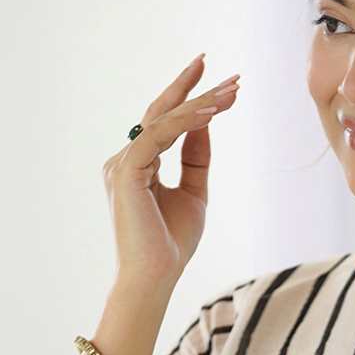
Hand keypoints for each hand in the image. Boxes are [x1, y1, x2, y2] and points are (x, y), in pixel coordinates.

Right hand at [103, 54, 240, 292]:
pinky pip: (158, 136)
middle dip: (196, 90)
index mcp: (138, 164)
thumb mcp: (194, 193)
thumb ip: (195, 158)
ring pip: (162, 121)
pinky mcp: (126, 172)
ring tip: (231, 92)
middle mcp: (126, 160)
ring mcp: (123, 164)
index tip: (214, 76)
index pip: (164, 122)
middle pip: (162, 113)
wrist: (155, 278)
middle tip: (232, 76)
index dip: (187, 96)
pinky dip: (184, 122)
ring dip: (198, 103)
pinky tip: (210, 113)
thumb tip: (205, 121)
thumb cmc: (171, 245)